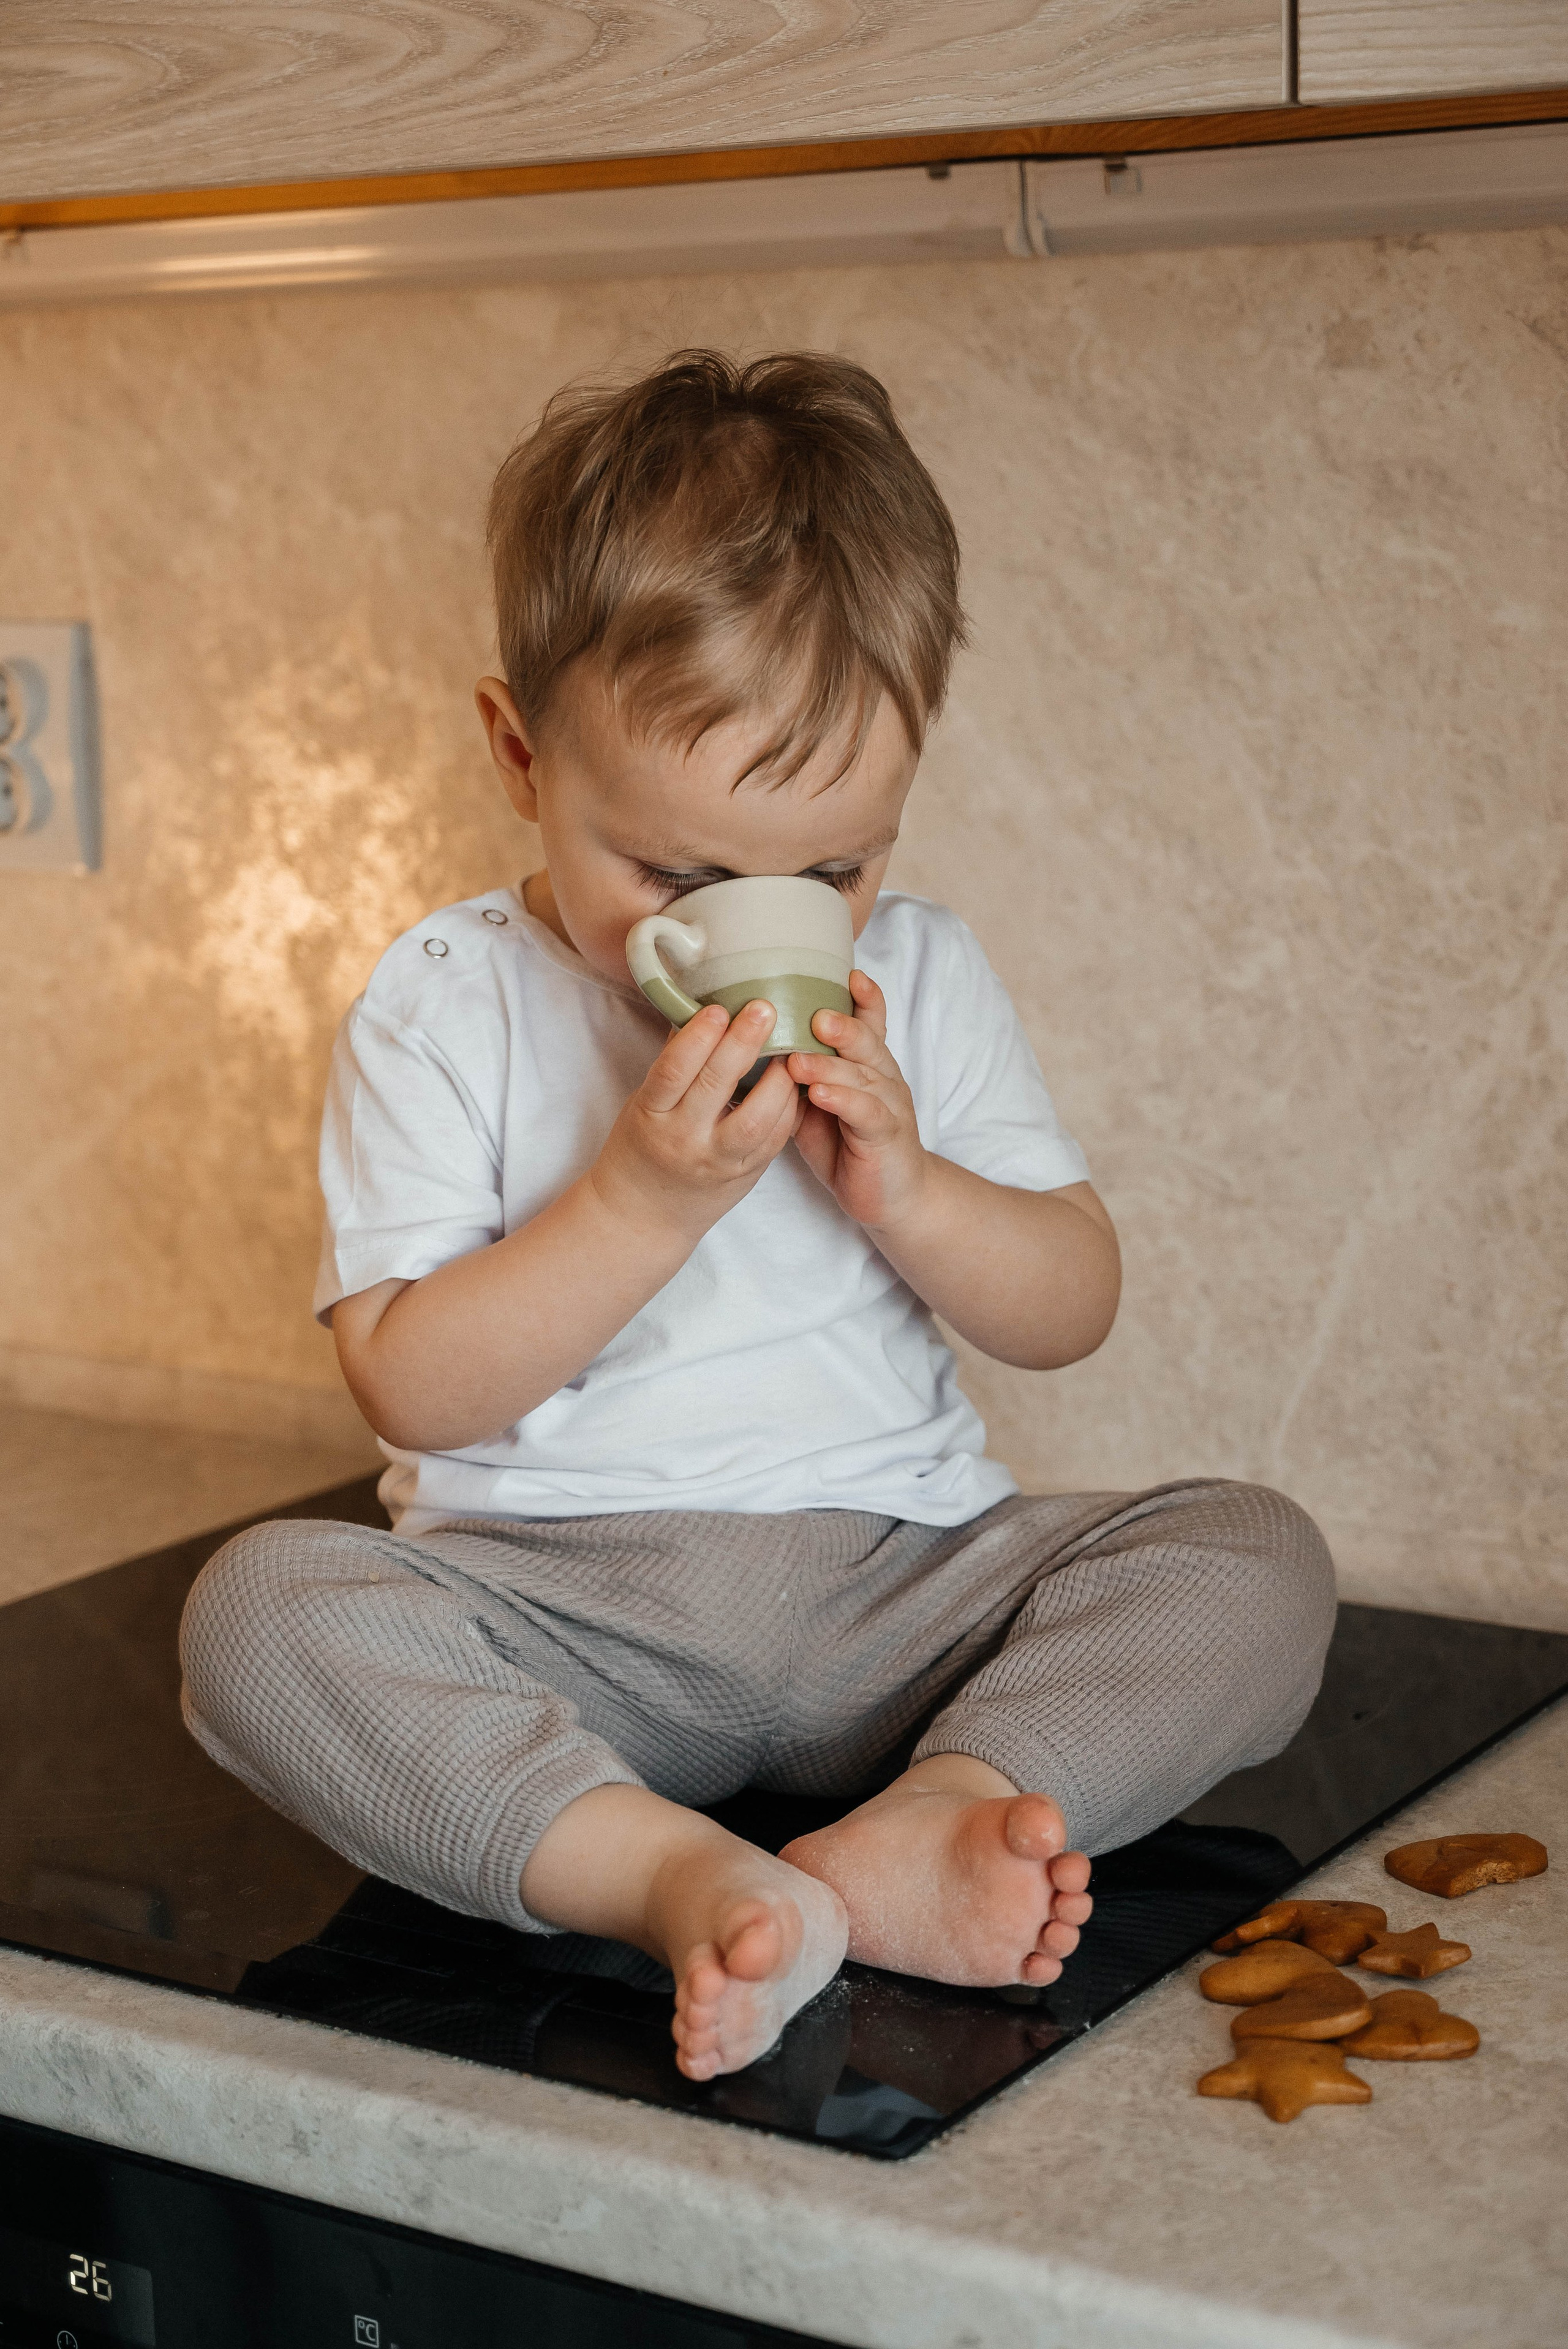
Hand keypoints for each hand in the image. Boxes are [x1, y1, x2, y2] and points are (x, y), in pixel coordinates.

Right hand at [593, 998, 801, 1240]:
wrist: (646, 1216)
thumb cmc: (642, 1147)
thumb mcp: (643, 1104)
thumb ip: (673, 1064)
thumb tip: (699, 1006)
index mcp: (651, 1117)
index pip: (674, 1072)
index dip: (697, 1038)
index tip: (719, 1007)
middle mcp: (685, 1142)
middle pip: (716, 1088)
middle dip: (742, 1044)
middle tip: (764, 1008)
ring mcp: (719, 1162)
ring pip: (756, 1119)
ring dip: (778, 1079)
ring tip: (791, 1045)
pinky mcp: (747, 1175)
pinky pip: (775, 1139)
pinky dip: (789, 1106)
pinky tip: (796, 1078)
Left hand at [787, 969, 928, 1232]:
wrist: (892, 1195)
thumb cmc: (848, 1144)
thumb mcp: (818, 1104)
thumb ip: (798, 1075)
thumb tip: (751, 1046)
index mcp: (866, 1063)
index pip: (870, 1022)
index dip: (865, 998)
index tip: (850, 974)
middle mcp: (882, 1076)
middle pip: (866, 1041)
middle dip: (841, 1026)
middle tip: (814, 1016)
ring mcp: (889, 1104)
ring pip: (863, 1075)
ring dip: (830, 1065)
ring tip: (799, 1060)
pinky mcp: (887, 1135)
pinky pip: (866, 1113)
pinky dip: (843, 1101)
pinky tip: (820, 1095)